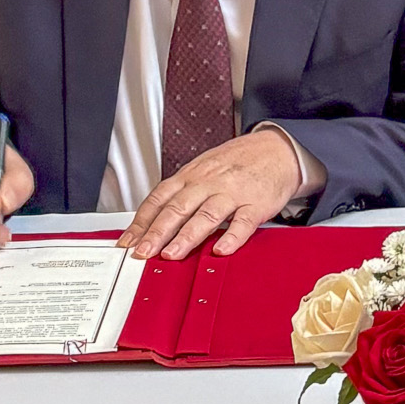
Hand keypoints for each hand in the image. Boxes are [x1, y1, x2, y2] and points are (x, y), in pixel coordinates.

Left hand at [117, 128, 302, 259]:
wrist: (277, 149)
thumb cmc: (237, 164)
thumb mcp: (203, 171)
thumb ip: (180, 195)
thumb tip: (150, 224)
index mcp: (191, 176)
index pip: (159, 198)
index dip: (141, 222)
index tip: (127, 243)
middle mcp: (208, 183)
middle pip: (178, 207)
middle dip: (157, 232)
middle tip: (143, 253)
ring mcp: (233, 192)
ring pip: (207, 214)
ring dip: (187, 236)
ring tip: (172, 255)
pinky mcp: (257, 203)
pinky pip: (243, 222)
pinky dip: (232, 237)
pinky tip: (221, 250)